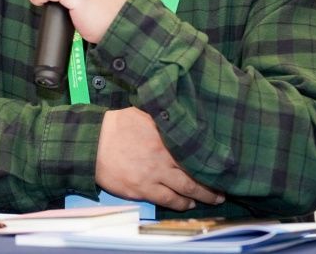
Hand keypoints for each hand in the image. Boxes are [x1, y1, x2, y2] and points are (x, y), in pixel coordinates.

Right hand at [95, 107, 224, 210]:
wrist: (92, 144)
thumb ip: (163, 116)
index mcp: (165, 136)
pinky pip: (167, 200)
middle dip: (212, 183)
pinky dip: (181, 203)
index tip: (222, 164)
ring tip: (213, 199)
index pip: (195, 150)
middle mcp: (163, 156)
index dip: (210, 159)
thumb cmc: (117, 125)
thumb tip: (181, 111)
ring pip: (185, 189)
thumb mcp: (143, 113)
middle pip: (195, 172)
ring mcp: (153, 175)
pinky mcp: (142, 189)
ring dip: (201, 196)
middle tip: (223, 188)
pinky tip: (188, 204)